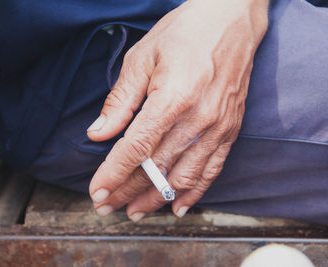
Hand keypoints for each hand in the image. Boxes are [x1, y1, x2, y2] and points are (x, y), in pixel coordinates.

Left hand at [87, 0, 268, 220]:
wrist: (231, 20)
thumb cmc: (184, 33)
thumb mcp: (142, 58)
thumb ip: (120, 101)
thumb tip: (98, 134)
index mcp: (172, 98)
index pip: (136, 148)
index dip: (113, 174)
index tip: (96, 193)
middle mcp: (198, 119)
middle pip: (157, 167)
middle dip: (127, 191)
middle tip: (106, 208)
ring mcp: (218, 127)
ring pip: (183, 176)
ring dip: (157, 198)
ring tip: (135, 213)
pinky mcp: (230, 130)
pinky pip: (212, 170)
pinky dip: (194, 193)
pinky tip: (178, 208)